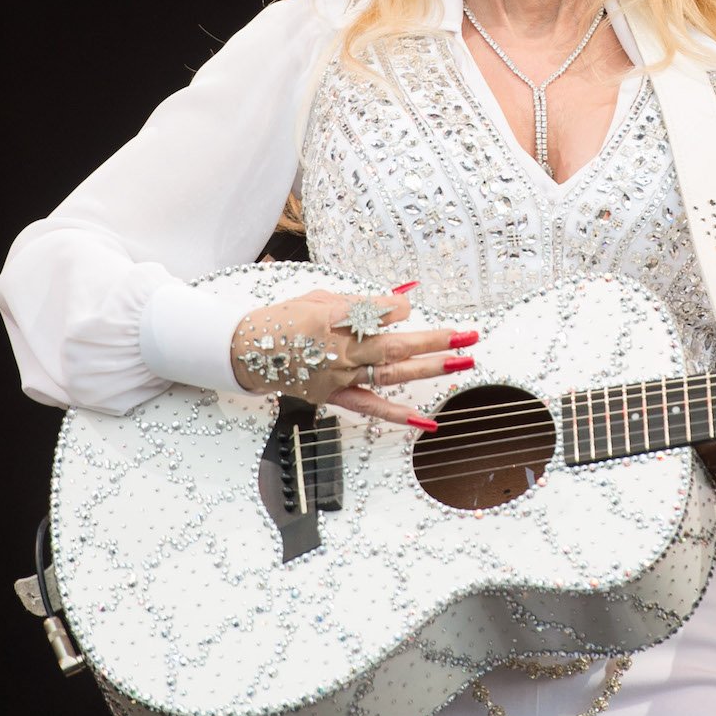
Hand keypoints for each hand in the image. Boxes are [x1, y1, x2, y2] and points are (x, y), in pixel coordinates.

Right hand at [229, 286, 476, 428]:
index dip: (398, 308)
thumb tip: (403, 298)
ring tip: (464, 361)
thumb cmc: (284, 318)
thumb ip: (361, 300)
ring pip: (392, 374)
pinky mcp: (334, 395)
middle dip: (436, 339)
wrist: (247, 352)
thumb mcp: (319, 296)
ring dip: (431, 368)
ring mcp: (338, 376)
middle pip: (396, 345)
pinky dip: (399, 414)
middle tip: (469, 335)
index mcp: (331, 318)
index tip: (408, 306)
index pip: (379, 312)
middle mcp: (338, 350)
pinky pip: (371, 407)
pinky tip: (426, 419)